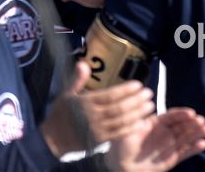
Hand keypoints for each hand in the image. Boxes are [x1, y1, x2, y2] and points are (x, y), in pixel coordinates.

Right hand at [40, 64, 154, 155]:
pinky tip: (141, 122)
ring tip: (150, 106)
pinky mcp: (99, 141)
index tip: (138, 84)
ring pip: (120, 121)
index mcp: (85, 103)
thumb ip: (78, 79)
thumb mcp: (67, 94)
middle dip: (136, 100)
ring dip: (137, 113)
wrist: (53, 139)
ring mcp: (96, 130)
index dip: (125, 90)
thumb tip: (84, 63)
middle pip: (118, 108)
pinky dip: (131, 129)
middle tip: (149, 93)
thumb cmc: (62, 113)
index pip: (109, 96)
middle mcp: (92, 117)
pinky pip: (118, 135)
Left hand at [108, 107, 204, 171]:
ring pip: (186, 138)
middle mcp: (165, 133)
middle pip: (182, 126)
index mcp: (156, 123)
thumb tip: (145, 100)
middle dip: (192, 123)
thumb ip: (139, 116)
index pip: (172, 116)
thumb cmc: (122, 145)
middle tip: (201, 121)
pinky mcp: (172, 159)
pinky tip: (203, 144)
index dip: (182, 114)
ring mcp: (169, 146)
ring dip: (197, 133)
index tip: (191, 113)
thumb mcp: (129, 127)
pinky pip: (185, 152)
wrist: (121, 166)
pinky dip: (194, 149)